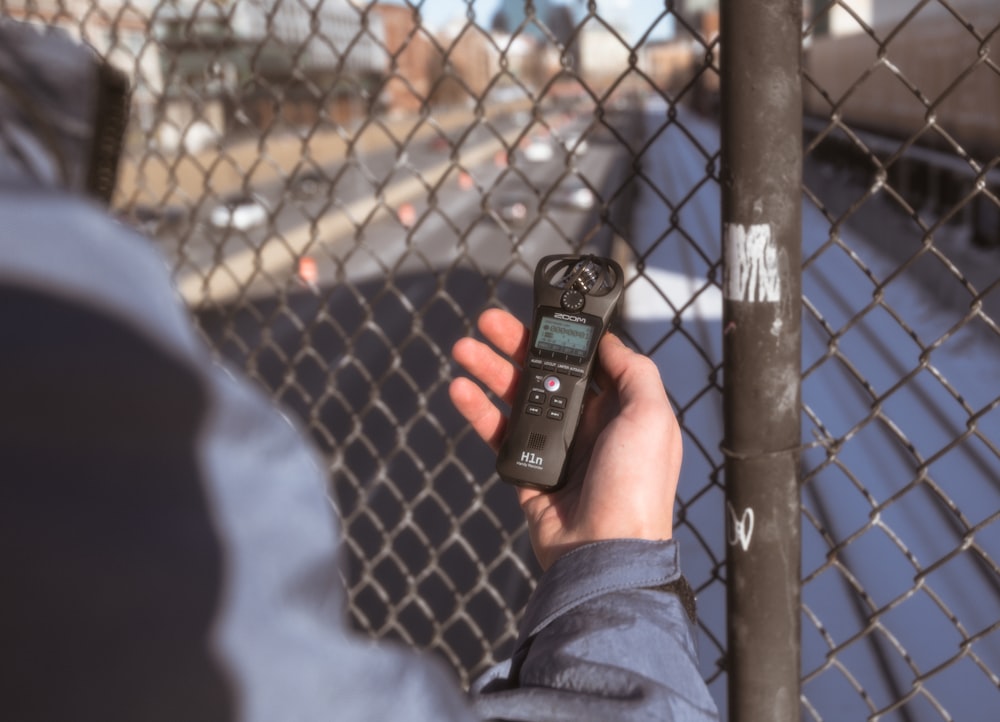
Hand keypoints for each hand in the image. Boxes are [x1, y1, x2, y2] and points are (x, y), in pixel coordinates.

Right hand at [450, 308, 681, 569]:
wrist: (604, 552)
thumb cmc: (637, 488)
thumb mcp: (652, 418)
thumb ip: (635, 372)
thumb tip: (610, 342)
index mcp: (617, 410)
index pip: (584, 362)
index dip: (561, 337)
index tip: (538, 315)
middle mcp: (585, 424)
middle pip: (543, 373)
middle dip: (515, 345)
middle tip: (487, 322)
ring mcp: (554, 447)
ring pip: (515, 398)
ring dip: (489, 371)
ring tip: (463, 349)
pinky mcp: (526, 471)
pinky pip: (498, 434)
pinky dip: (478, 411)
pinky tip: (461, 390)